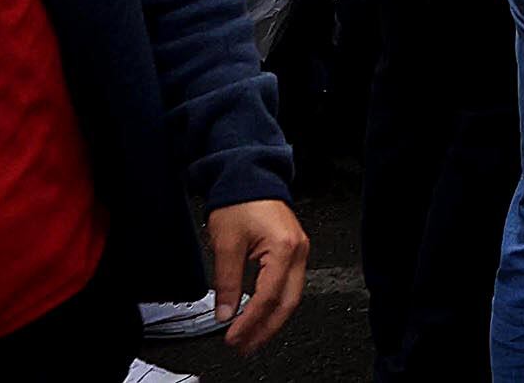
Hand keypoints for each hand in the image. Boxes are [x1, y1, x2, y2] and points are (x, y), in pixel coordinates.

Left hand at [206, 196, 308, 351]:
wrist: (250, 178)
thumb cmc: (241, 202)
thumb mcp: (226, 244)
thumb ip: (226, 283)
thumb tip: (225, 312)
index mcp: (284, 248)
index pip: (267, 297)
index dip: (249, 322)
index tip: (232, 337)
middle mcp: (298, 251)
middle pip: (288, 302)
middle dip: (266, 329)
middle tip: (245, 346)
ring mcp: (299, 251)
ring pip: (291, 296)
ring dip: (271, 320)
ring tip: (250, 337)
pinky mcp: (292, 251)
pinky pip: (288, 285)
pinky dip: (274, 304)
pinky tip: (260, 314)